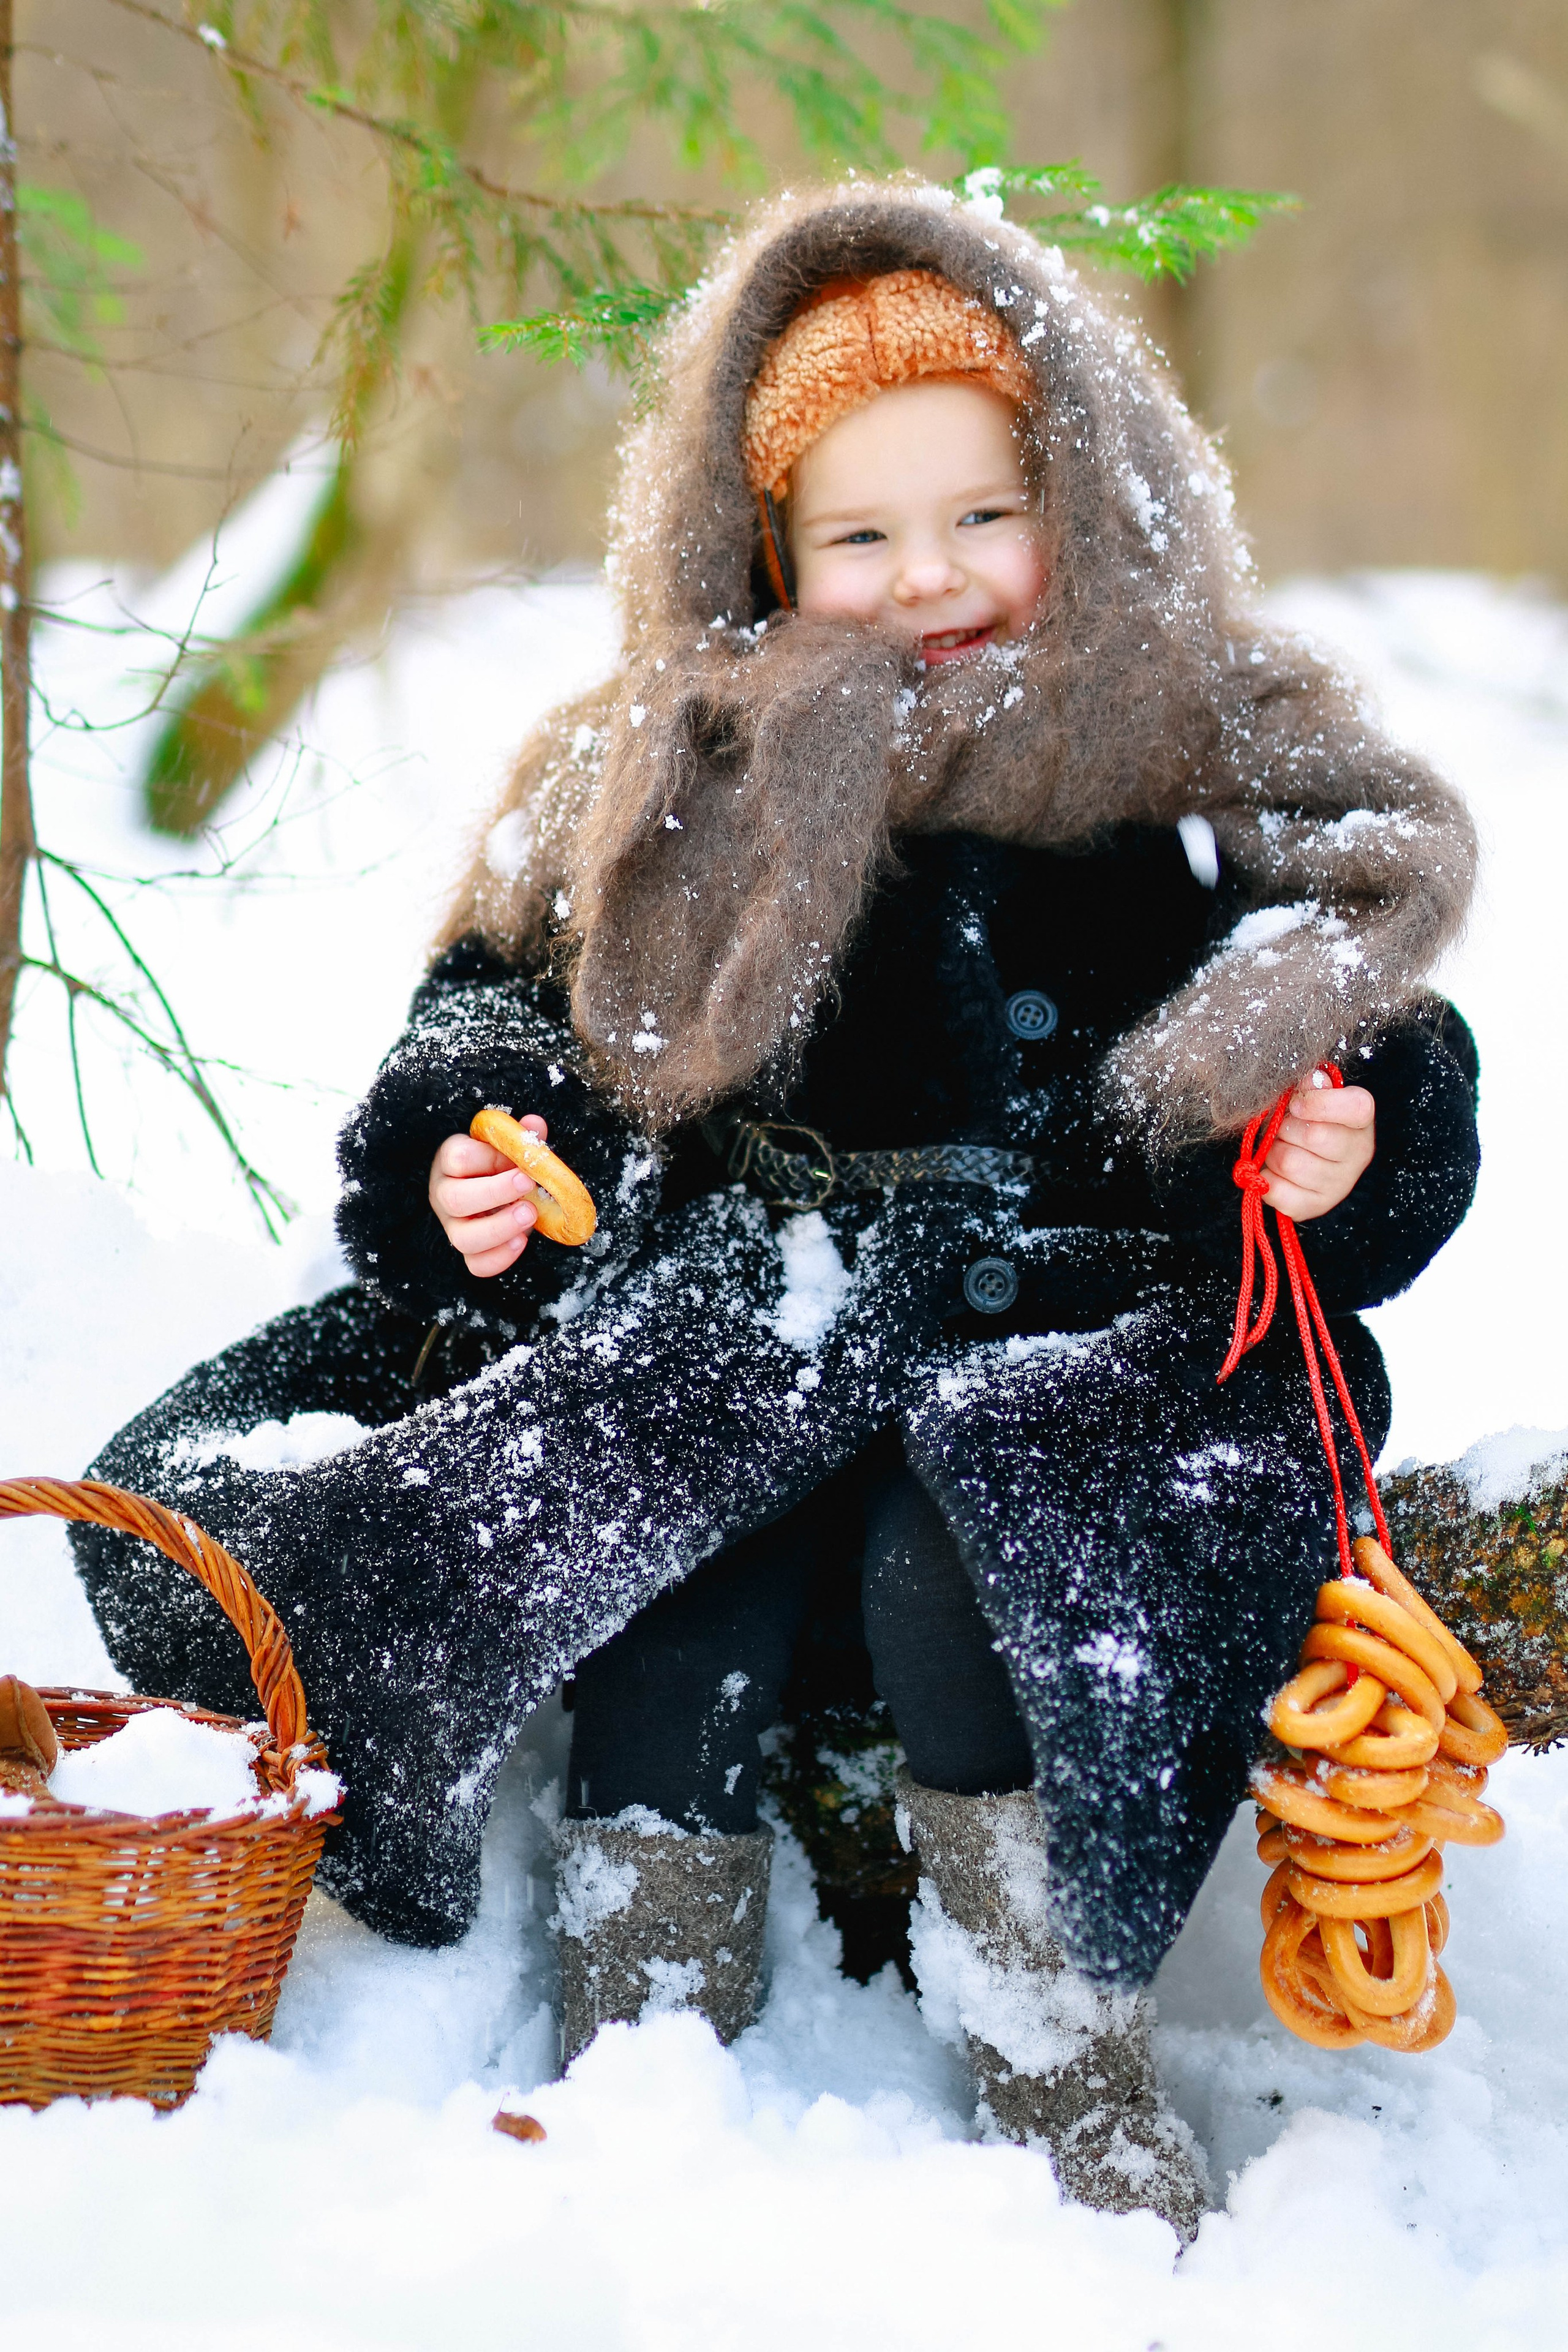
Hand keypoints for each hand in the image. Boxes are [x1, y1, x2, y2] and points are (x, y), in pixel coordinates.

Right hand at [429, 1117, 546, 1276]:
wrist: (500, 1190)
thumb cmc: (501, 1164)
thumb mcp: (509, 1146)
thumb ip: (522, 1137)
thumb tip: (535, 1124)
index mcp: (450, 1161)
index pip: (457, 1158)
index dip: (489, 1158)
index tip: (517, 1159)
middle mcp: (445, 1194)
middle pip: (455, 1199)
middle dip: (495, 1193)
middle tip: (528, 1185)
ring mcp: (454, 1226)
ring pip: (463, 1238)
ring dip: (500, 1228)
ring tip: (530, 1214)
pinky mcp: (470, 1252)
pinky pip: (477, 1265)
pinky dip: (500, 1258)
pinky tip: (521, 1241)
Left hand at [1260, 1081, 1374, 1221]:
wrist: (1305, 1155)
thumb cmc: (1306, 1119)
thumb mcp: (1311, 1095)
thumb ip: (1312, 1085)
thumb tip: (1312, 1082)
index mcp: (1361, 1120)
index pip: (1355, 1107)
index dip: (1318, 1103)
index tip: (1296, 1104)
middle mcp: (1359, 1154)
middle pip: (1313, 1136)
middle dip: (1286, 1128)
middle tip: (1284, 1128)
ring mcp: (1340, 1184)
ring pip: (1290, 1163)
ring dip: (1273, 1152)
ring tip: (1281, 1148)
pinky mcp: (1315, 1206)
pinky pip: (1277, 1191)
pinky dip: (1266, 1178)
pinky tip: (1275, 1171)